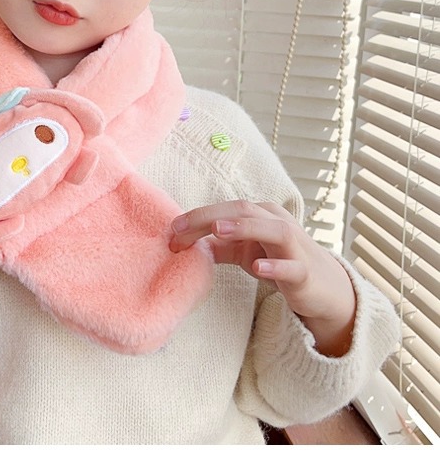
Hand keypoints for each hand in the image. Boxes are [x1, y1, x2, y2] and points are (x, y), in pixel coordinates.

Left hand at [170, 201, 356, 356]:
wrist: (323, 287)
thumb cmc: (279, 260)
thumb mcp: (243, 251)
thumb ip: (216, 245)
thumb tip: (183, 242)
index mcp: (260, 215)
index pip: (225, 209)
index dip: (196, 217)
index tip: (172, 231)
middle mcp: (277, 223)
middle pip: (243, 210)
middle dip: (209, 217)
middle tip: (180, 229)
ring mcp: (294, 247)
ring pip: (273, 229)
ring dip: (245, 227)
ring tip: (218, 229)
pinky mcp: (304, 272)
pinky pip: (291, 267)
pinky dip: (274, 266)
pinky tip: (256, 267)